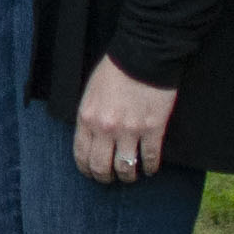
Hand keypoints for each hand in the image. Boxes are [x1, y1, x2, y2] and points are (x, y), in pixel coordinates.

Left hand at [72, 56, 177, 185]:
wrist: (143, 55)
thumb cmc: (115, 70)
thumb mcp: (91, 93)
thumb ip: (89, 117)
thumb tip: (91, 138)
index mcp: (87, 118)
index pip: (81, 155)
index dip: (86, 169)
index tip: (91, 173)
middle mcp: (105, 129)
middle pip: (101, 167)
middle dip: (104, 177)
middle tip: (110, 178)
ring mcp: (130, 131)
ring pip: (125, 168)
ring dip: (127, 176)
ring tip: (130, 175)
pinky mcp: (153, 129)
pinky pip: (150, 158)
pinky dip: (150, 167)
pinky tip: (150, 169)